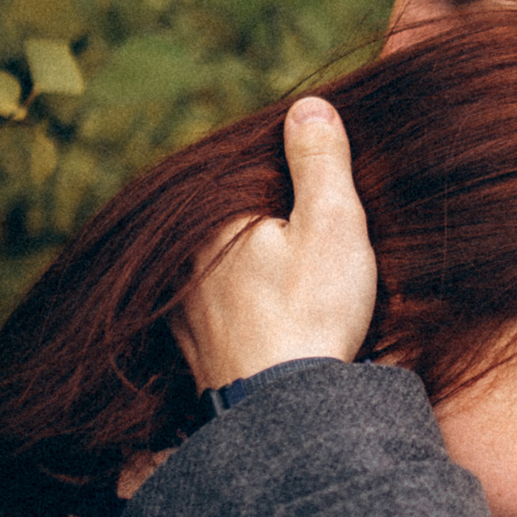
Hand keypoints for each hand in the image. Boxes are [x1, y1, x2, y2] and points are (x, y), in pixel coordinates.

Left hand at [172, 97, 377, 390]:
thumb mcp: (332, 221)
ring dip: (252, 272)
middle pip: (236, 225)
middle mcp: (185, 259)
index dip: (296, 187)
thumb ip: (319, 161)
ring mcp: (184, 308)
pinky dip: (243, 312)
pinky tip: (270, 322)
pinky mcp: (195, 350)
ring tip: (298, 287)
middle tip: (320, 253)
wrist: (285, 409)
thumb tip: (308, 107)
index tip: (329, 207)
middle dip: (271, 229)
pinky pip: (218, 314)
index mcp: (214, 218)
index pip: (252, 176)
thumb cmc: (311, 311)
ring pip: (223, 271)